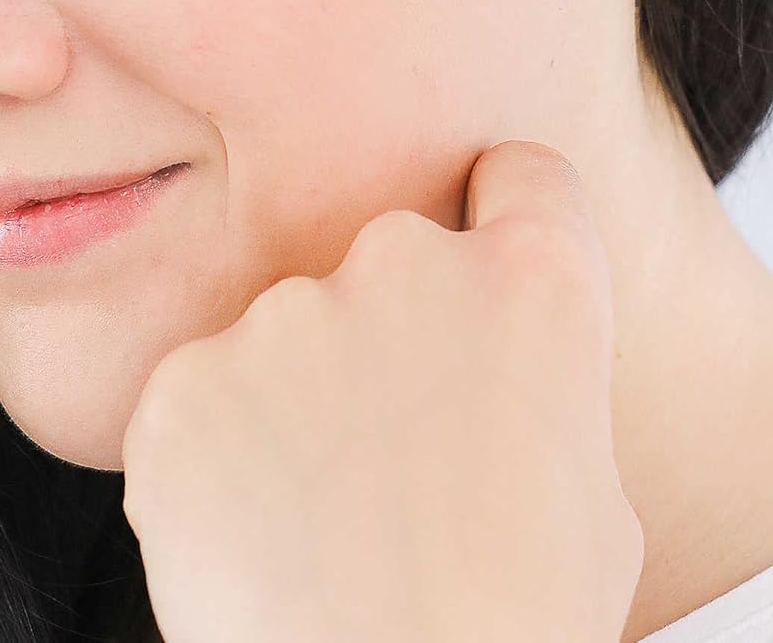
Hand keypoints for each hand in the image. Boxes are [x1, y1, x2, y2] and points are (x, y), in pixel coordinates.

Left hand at [121, 139, 643, 642]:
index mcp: (533, 280)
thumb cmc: (522, 620)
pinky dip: (217, 457)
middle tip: (391, 452)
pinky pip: (202, 399)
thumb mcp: (587, 480)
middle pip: (390, 258)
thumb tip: (482, 375)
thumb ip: (528, 381)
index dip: (503, 216)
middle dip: (388, 330)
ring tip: (318, 519)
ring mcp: (286, 315)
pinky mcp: (185, 383)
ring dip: (296, 398)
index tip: (484, 263)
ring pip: (287, 333)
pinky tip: (252, 539)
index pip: (519, 174)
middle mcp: (407, 261)